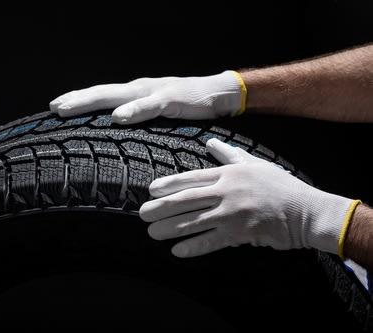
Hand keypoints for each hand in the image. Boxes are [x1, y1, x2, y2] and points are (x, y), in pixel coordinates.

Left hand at [49, 71, 245, 123]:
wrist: (215, 92)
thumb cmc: (184, 104)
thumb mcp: (155, 111)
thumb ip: (138, 116)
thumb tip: (118, 130)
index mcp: (133, 94)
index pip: (101, 96)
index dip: (78, 101)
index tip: (55, 107)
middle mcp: (138, 89)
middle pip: (101, 94)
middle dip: (76, 101)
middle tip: (54, 108)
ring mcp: (152, 92)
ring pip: (116, 96)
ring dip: (91, 102)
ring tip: (69, 109)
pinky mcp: (169, 100)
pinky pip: (148, 106)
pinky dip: (132, 110)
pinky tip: (118, 117)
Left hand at [140, 138, 358, 257]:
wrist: (306, 211)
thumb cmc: (280, 185)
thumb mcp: (254, 163)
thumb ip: (228, 155)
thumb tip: (210, 143)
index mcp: (228, 174)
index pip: (191, 178)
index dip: (169, 184)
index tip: (151, 190)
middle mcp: (226, 192)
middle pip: (186, 200)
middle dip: (161, 207)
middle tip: (143, 213)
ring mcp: (232, 214)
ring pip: (194, 222)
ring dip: (170, 228)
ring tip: (152, 232)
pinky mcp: (240, 234)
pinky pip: (211, 241)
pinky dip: (193, 247)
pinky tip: (177, 251)